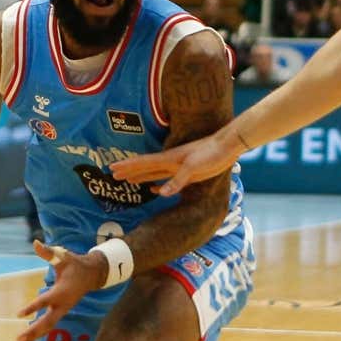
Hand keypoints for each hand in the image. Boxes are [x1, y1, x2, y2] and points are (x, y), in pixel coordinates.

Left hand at [13, 242, 105, 340]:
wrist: (92, 275)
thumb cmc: (74, 264)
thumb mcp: (62, 256)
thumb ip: (48, 252)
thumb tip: (35, 243)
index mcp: (61, 291)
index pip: (44, 301)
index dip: (32, 307)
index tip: (18, 315)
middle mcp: (62, 304)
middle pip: (46, 322)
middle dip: (31, 332)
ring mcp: (62, 311)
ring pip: (47, 327)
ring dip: (32, 337)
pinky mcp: (61, 312)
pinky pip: (48, 326)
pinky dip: (37, 333)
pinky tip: (26, 339)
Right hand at [110, 130, 241, 195]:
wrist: (227, 148)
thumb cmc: (210, 154)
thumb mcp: (194, 168)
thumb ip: (177, 181)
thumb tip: (160, 193)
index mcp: (169, 159)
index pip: (143, 163)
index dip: (127, 166)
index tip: (112, 168)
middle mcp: (170, 163)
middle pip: (145, 168)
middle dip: (129, 171)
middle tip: (113, 175)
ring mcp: (178, 167)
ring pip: (154, 173)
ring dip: (141, 177)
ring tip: (128, 181)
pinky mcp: (188, 173)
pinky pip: (168, 180)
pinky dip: (159, 185)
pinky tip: (155, 190)